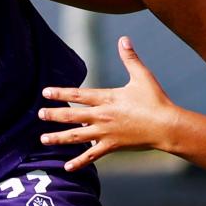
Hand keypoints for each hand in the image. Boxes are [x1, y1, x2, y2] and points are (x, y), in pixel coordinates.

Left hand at [37, 38, 179, 170]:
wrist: (166, 126)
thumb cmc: (156, 100)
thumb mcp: (142, 76)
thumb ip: (130, 58)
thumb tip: (124, 38)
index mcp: (107, 98)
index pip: (78, 95)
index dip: (60, 93)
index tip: (45, 92)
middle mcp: (102, 116)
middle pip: (72, 116)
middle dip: (54, 115)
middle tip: (40, 114)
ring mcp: (105, 133)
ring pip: (76, 137)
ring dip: (58, 138)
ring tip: (43, 139)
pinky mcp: (112, 146)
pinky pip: (92, 155)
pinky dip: (79, 162)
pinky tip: (67, 167)